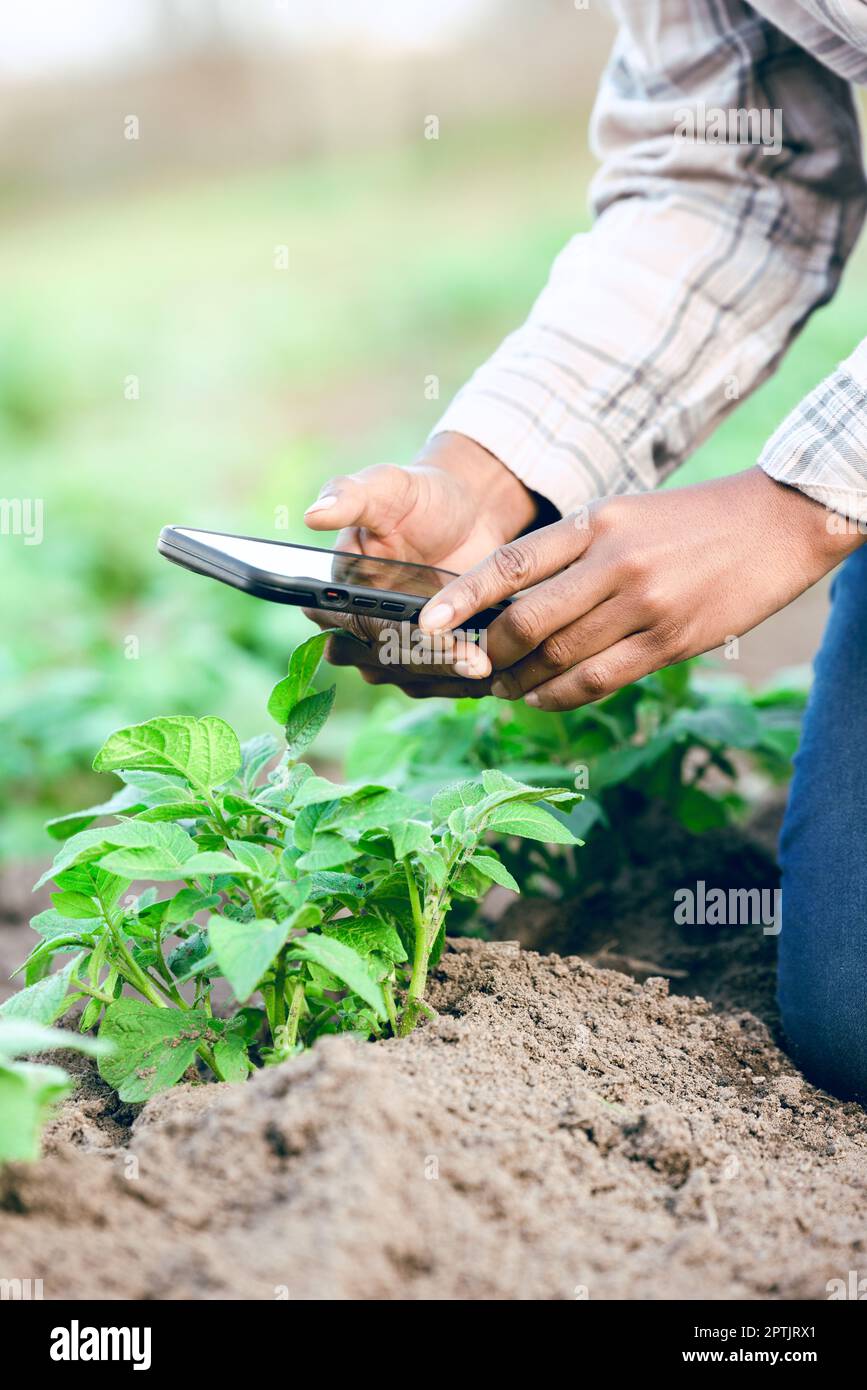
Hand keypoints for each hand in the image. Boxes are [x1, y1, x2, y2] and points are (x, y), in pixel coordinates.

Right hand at [302, 432, 539, 696]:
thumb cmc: (419, 497)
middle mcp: (357, 629)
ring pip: (414, 679)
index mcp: (337, 591)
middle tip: (473, 660)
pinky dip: (466, 681)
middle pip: (385, 661)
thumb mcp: (386, 487)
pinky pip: (440, 683)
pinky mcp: (427, 662)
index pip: (352, 625)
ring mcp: (392, 651)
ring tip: (490, 668)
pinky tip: (497, 672)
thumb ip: (349, 496)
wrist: (465, 515)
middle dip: (429, 662)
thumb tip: (313, 514)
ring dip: (451, 676)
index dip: (386, 634)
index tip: (425, 633)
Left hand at [417, 468, 863, 709]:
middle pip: (528, 621)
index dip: (463, 598)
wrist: (774, 525)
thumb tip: (512, 605)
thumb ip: (572, 554)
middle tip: (473, 667)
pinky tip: (540, 698)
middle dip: (492, 652)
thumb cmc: (689, 523)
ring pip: (559, 658)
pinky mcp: (669, 642)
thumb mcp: (623, 516)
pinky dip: (559, 695)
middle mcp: (613, 563)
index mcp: (595, 522)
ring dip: (521, 681)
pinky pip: (598, 680)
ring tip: (502, 688)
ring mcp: (643, 605)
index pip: (511, 564)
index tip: (428, 624)